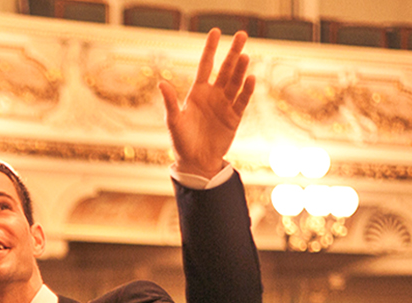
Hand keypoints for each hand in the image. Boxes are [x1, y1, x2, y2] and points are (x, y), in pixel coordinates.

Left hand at [159, 29, 254, 177]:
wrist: (195, 162)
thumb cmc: (181, 142)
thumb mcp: (173, 121)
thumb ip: (170, 102)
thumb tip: (161, 83)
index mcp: (197, 92)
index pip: (205, 65)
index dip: (210, 48)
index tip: (216, 31)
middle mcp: (213, 95)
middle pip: (225, 69)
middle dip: (233, 52)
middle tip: (241, 34)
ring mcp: (225, 105)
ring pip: (235, 82)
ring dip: (240, 69)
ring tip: (244, 55)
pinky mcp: (234, 117)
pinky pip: (242, 100)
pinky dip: (247, 90)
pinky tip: (250, 78)